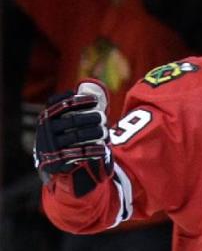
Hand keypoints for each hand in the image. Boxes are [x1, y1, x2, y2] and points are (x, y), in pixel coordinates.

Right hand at [34, 81, 112, 195]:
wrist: (51, 162)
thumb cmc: (63, 136)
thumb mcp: (63, 120)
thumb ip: (76, 107)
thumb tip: (95, 88)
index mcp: (47, 115)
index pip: (61, 104)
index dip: (79, 101)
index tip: (95, 101)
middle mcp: (46, 128)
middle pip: (72, 120)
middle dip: (90, 118)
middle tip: (103, 118)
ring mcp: (51, 144)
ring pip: (76, 137)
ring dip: (94, 134)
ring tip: (105, 133)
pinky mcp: (57, 159)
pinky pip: (77, 154)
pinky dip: (92, 151)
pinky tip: (103, 149)